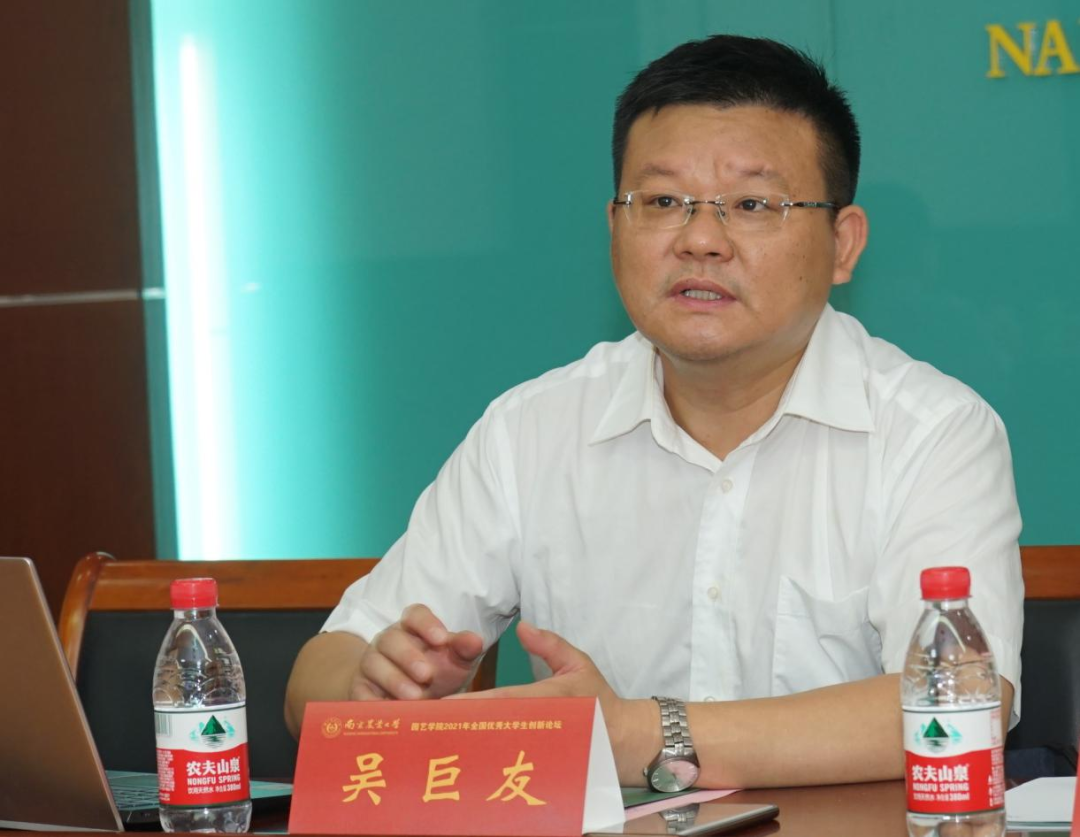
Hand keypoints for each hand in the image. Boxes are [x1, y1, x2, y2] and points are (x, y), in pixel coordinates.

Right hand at [350, 604, 483, 700]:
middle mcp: (387, 641)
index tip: (442, 639)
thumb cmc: (434, 672)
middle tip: (427, 674)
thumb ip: (464, 649)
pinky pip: (360, 692)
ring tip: (415, 697)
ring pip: (374, 664)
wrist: (405, 699)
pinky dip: (374, 702)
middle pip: (391, 639)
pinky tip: (392, 713)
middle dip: (408, 656)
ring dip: (394, 680)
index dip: (427, 624)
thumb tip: (475, 641)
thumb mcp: (453, 661)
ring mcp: (371, 663)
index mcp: (412, 627)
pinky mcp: (359, 688)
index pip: (415, 615)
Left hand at [453, 622, 655, 783]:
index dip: (471, 705)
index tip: (443, 705)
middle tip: (428, 726)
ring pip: (498, 747)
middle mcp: (540, 725)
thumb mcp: (577, 663)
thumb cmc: (598, 698)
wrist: (624, 739)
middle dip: (462, 727)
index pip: (502, 702)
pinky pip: (509, 759)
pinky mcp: (540, 761)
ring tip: (435, 743)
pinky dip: (485, 757)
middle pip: (493, 728)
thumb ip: (549, 645)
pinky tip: (462, 757)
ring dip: (468, 744)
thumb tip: (521, 627)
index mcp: (547, 699)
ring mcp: (540, 746)